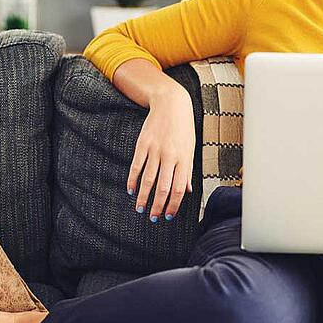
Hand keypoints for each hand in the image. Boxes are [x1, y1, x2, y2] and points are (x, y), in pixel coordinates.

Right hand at [128, 90, 194, 221]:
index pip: (179, 188)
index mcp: (184, 159)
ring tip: (140, 209)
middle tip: (153, 218)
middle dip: (158, 206)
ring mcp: (155, 150)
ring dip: (143, 197)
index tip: (169, 216)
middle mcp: (170, 156)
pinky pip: (136, 166)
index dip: (173, 205)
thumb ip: (187, 171)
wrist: (171, 103)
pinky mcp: (143, 144)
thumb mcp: (190, 148)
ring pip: (148, 179)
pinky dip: (133, 180)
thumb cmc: (183, 127)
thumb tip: (187, 191)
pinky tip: (131, 190)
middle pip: (163, 188)